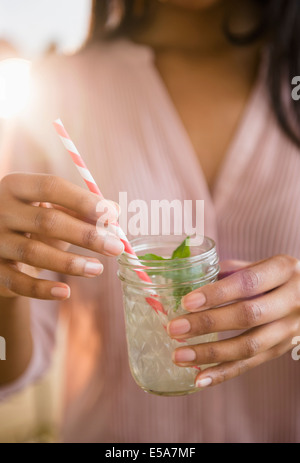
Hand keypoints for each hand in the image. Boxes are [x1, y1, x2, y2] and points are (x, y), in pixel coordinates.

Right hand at [0, 173, 122, 299]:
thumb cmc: (34, 223)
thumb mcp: (54, 210)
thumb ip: (82, 209)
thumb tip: (115, 210)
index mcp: (17, 186)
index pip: (50, 186)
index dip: (82, 201)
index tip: (111, 216)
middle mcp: (1, 210)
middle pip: (46, 221)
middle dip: (86, 235)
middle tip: (115, 248)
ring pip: (33, 252)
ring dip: (70, 263)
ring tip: (97, 269)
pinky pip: (18, 282)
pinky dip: (42, 290)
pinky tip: (66, 292)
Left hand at [167, 255, 299, 387]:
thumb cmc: (280, 276)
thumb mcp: (264, 264)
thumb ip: (232, 270)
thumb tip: (192, 279)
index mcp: (283, 270)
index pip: (247, 283)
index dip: (217, 293)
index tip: (187, 302)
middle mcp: (291, 300)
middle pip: (248, 315)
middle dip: (207, 323)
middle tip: (175, 329)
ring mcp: (290, 328)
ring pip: (250, 345)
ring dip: (211, 353)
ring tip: (179, 355)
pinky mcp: (283, 349)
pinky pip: (252, 364)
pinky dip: (224, 373)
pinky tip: (199, 378)